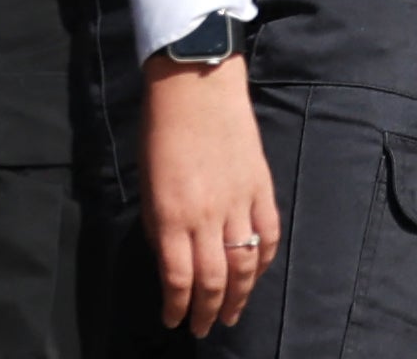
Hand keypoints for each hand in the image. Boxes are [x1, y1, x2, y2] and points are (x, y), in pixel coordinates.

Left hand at [140, 56, 281, 332]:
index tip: (173, 321)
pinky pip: (269, 232)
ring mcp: (239, 201)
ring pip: (246, 262)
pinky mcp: (261, 186)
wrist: (197, 89)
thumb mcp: (147, 188)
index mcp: (173, 217)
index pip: (179, 279)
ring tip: (234, 313)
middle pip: (215, 279)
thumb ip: (160, 229)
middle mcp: (208, 216)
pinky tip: (258, 272)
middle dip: (209, 311)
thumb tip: (171, 261)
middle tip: (205, 329)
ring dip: (241, 295)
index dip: (177, 307)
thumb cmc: (161, 135)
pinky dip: (265, 258)